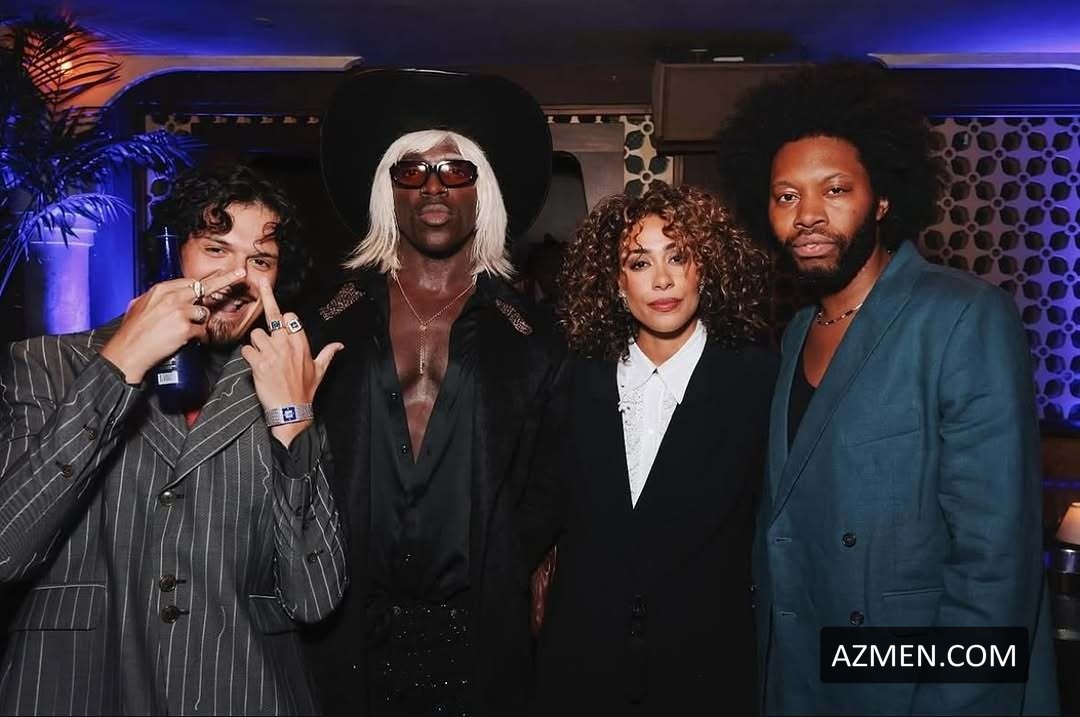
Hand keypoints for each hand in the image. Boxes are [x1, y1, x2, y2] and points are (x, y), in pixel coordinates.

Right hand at [101, 268, 247, 383]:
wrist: (127, 352)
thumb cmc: (132, 332)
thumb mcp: (139, 306)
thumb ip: (157, 299)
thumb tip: (169, 296)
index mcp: (160, 290)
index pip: (190, 281)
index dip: (207, 280)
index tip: (224, 273)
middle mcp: (171, 297)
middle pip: (204, 287)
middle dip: (223, 281)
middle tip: (240, 275)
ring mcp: (179, 312)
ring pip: (204, 312)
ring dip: (200, 323)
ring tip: (185, 331)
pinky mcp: (185, 328)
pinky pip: (202, 331)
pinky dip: (199, 338)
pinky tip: (189, 341)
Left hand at [241, 277, 343, 446]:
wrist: (291, 410)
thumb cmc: (305, 391)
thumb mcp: (320, 371)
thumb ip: (328, 354)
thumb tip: (339, 345)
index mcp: (302, 344)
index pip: (290, 317)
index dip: (284, 318)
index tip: (281, 318)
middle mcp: (288, 345)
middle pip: (273, 316)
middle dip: (267, 298)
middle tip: (261, 282)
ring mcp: (273, 354)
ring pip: (256, 334)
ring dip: (256, 344)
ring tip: (262, 357)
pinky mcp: (259, 364)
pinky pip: (247, 350)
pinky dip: (248, 357)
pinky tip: (255, 366)